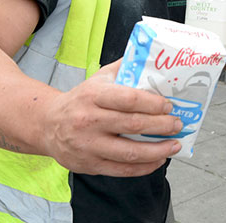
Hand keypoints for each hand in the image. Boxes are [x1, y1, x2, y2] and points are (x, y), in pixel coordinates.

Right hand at [40, 60, 182, 176]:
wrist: (47, 124)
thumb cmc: (81, 100)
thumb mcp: (99, 78)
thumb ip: (124, 68)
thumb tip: (152, 56)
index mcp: (93, 95)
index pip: (129, 99)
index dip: (153, 104)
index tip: (169, 106)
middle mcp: (89, 120)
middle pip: (133, 125)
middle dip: (161, 126)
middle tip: (178, 124)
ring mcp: (88, 145)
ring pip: (130, 152)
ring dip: (158, 150)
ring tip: (174, 145)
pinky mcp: (89, 164)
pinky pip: (122, 170)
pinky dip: (144, 167)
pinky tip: (158, 160)